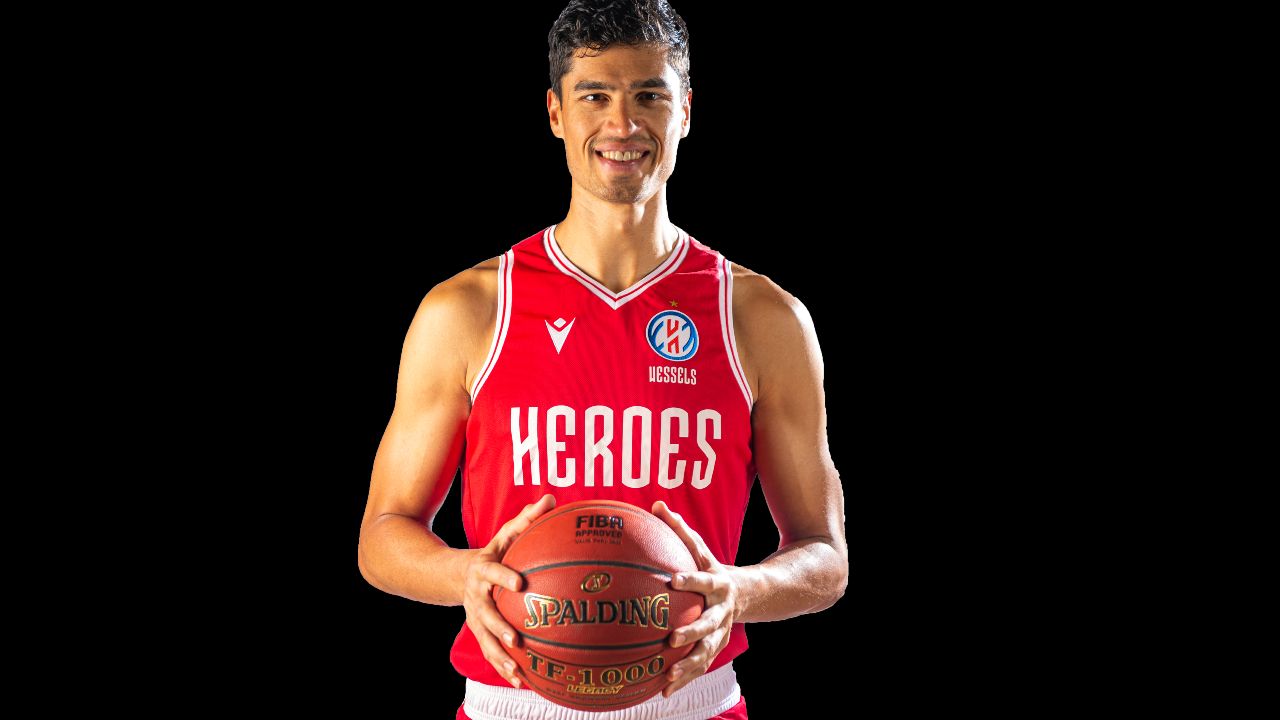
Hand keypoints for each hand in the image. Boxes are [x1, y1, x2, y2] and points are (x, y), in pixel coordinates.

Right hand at [462, 494, 556, 688]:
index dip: (503, 577)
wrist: (460, 574)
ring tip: (517, 672)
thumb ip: (527, 519)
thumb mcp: (506, 534)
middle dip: (498, 627)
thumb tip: (552, 498)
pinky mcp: (479, 632)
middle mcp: (476, 596)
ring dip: (499, 657)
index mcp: (484, 569)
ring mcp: (475, 617)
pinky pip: (490, 652)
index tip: (520, 584)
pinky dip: (503, 667)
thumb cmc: (495, 552)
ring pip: (484, 639)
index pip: (492, 572)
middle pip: (484, 614)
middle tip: (516, 639)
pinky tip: (522, 682)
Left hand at [651, 500, 740, 697]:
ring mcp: (722, 631)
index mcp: (717, 583)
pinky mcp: (716, 646)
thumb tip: (656, 505)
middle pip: (709, 623)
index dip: (690, 580)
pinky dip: (684, 679)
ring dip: (688, 665)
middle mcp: (722, 610)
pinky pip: (700, 665)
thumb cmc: (714, 568)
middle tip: (671, 638)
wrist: (753, 593)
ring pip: (707, 651)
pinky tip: (663, 691)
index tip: (672, 580)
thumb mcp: (701, 549)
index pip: (703, 579)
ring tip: (668, 676)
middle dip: (692, 632)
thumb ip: (680, 530)